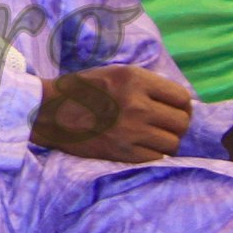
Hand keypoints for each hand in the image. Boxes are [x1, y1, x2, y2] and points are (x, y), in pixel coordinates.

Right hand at [31, 65, 192, 162]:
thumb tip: (181, 103)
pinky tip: (139, 146)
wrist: (50, 112)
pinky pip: (155, 158)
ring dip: (165, 141)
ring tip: (150, 136)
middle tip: (163, 125)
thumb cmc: (84, 90)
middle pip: (182, 122)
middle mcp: (137, 105)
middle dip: (176, 125)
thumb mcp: (117, 73)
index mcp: (136, 80)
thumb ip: (148, 84)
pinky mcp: (122, 153)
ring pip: (172, 143)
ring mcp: (130, 131)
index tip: (173, 110)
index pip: (182, 98)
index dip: (182, 105)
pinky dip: (151, 154)